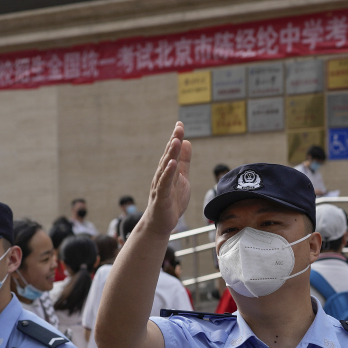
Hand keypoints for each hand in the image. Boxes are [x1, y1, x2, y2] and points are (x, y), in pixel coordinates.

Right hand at [143, 122, 192, 237]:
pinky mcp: (162, 197)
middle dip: (174, 141)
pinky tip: (172, 164)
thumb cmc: (171, 202)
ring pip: (165, 167)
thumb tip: (186, 142)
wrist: (160, 224)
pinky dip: (168, 173)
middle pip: (168, 156)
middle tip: (179, 127)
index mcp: (168, 171)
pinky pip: (165, 184)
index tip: (180, 124)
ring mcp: (160, 186)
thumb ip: (184, 162)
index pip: (172, 152)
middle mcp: (162, 175)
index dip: (176, 138)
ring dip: (171, 154)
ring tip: (176, 140)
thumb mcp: (182, 179)